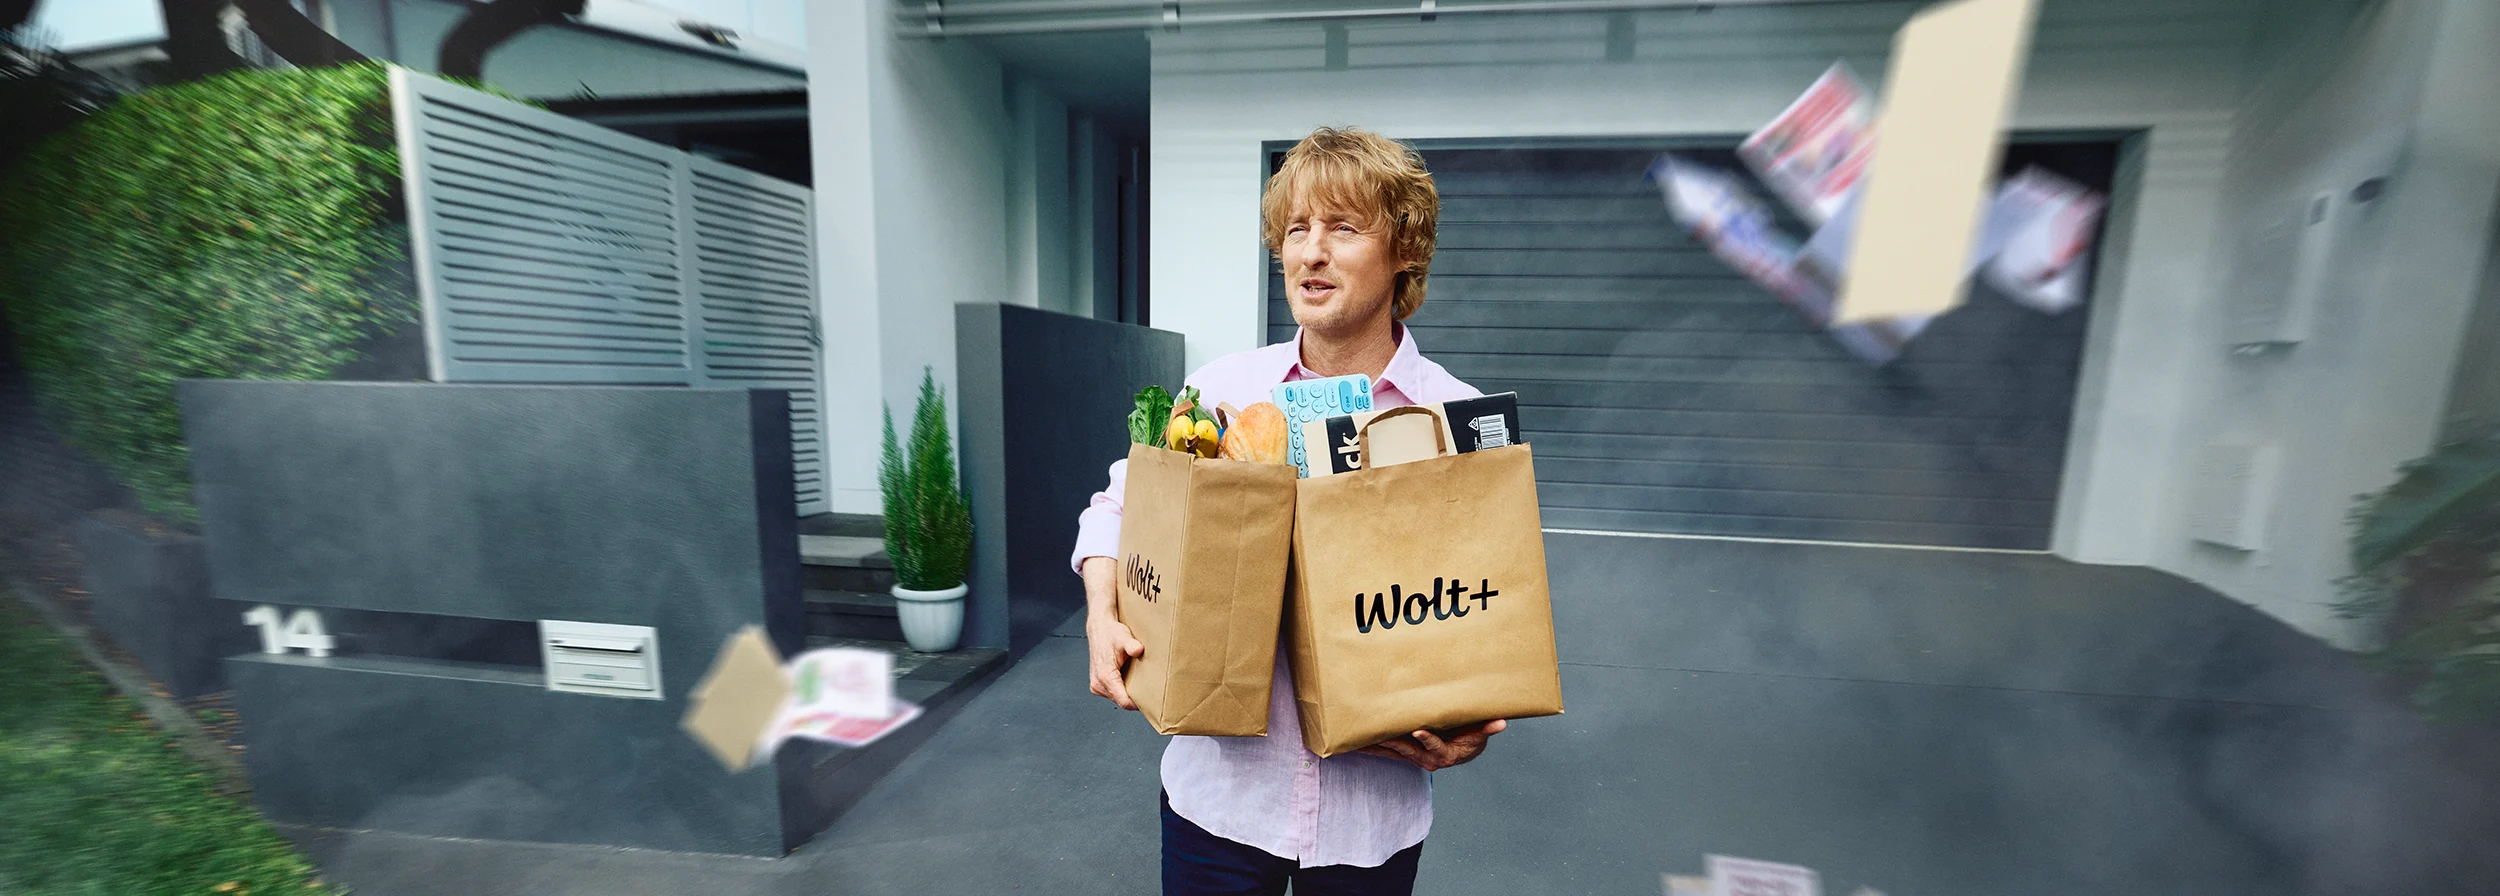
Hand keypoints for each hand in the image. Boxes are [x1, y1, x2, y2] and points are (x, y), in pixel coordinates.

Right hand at [1085, 618, 1144, 709]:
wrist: (1099, 629)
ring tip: (1139, 683)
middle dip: (1135, 698)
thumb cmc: (1110, 634)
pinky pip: (1114, 693)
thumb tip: (1138, 650)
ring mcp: (1097, 685)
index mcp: (1104, 676)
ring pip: (1118, 698)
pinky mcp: (1098, 684)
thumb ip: (1131, 645)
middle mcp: (1098, 683)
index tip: (1150, 701)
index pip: (1123, 701)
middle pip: (1122, 702)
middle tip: (1149, 690)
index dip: (1138, 703)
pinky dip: (1122, 689)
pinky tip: (1129, 680)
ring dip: (1128, 693)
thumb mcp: (1123, 637)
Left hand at [1355, 720, 1506, 770]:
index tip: (1418, 731)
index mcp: (1445, 752)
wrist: (1463, 752)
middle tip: (1376, 733)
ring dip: (1376, 746)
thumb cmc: (1471, 740)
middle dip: (1392, 741)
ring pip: (1393, 751)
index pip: (1436, 745)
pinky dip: (1373, 747)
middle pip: (1408, 749)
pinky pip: (1387, 751)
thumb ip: (1488, 728)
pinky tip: (1355, 744)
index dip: (1427, 739)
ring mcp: (1415, 757)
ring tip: (1356, 741)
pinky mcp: (1406, 753)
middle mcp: (1427, 758)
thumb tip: (1501, 722)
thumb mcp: (1480, 734)